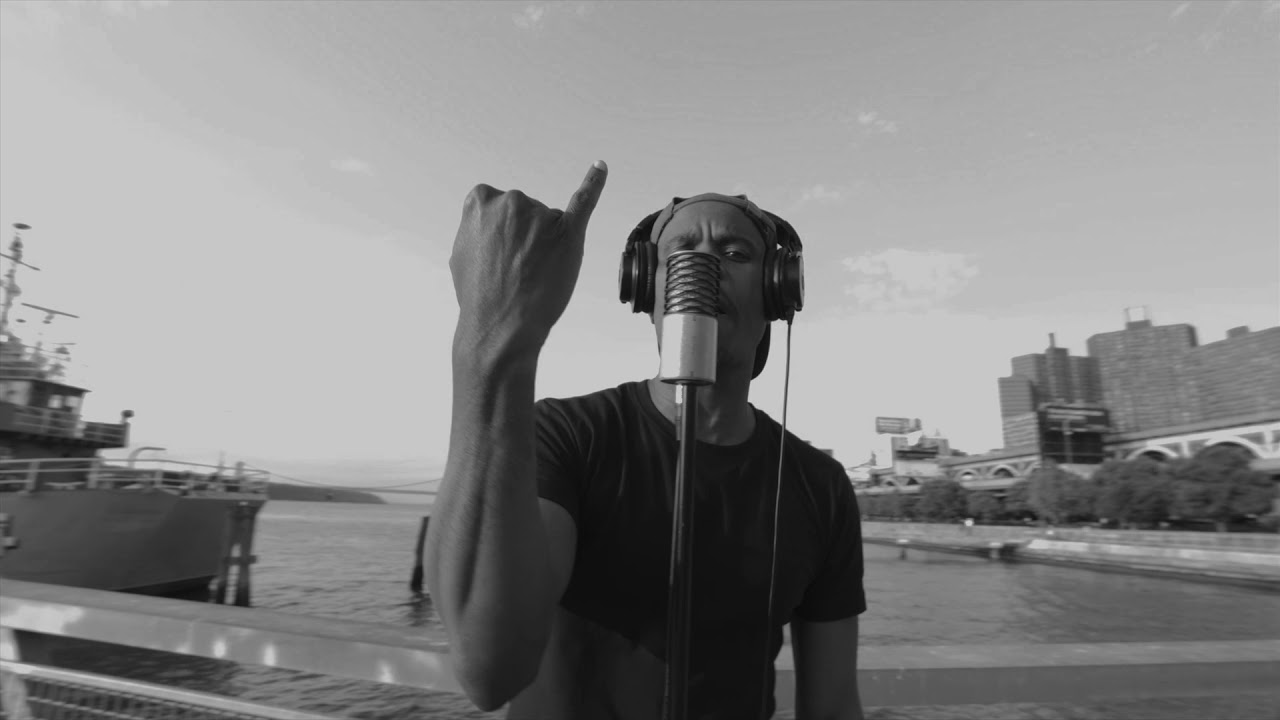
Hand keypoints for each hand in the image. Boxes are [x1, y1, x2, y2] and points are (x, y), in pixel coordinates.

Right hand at [450, 161, 608, 356]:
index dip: (501, 233)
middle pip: (526, 212)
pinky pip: (585, 200)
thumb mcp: (460, 253)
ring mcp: (541, 215)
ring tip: (530, 276)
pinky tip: (600, 167)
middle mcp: (511, 201)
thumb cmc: (478, 296)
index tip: (498, 253)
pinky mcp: (570, 231)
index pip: (498, 204)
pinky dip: (595, 182)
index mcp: (481, 201)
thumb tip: (485, 220)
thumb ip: (476, 227)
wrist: (500, 326)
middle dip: (523, 238)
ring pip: (549, 224)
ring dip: (544, 246)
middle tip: (514, 271)